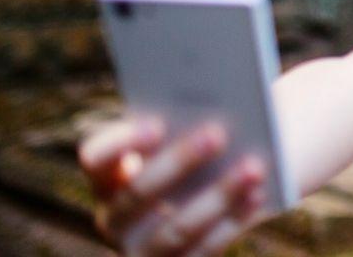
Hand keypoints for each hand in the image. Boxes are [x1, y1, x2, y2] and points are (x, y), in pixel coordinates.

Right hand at [78, 116, 266, 255]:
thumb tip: (217, 110)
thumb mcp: (181, 140)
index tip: (157, 124)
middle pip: (138, 193)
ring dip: (217, 197)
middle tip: (217, 133)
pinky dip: (233, 222)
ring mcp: (141, 251)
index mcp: (106, 179)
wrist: (209, 199)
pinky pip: (203, 250)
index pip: (94, 158)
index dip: (120, 142)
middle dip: (180, 162)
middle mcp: (115, 219)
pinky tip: (257, 195)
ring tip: (253, 167)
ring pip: (175, 229)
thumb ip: (186, 125)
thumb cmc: (193, 156)